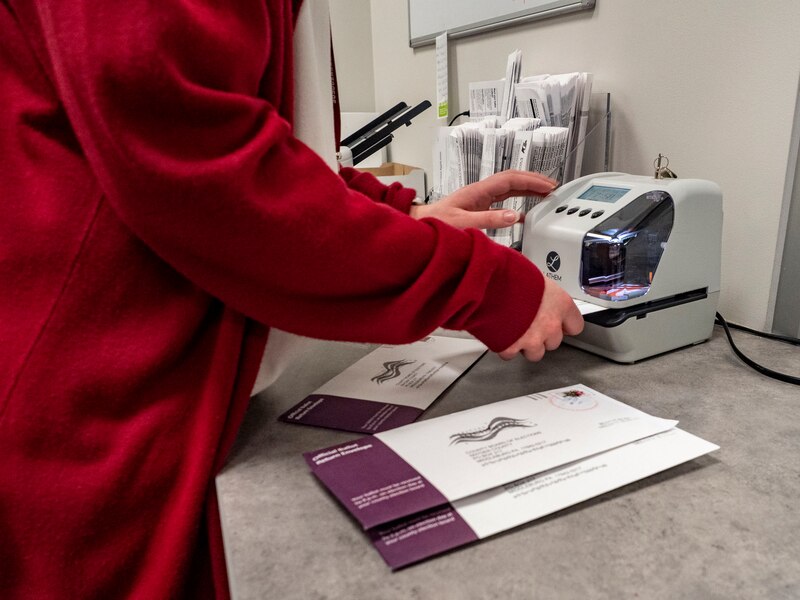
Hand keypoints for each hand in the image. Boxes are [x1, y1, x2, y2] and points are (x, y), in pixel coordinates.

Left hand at [409, 170, 556, 229]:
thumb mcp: (462, 223)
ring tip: (546, 195)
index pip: (511, 180)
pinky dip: (518, 204)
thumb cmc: (436, 222)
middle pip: (513, 180)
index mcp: (479, 190)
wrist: (421, 225)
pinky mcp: (479, 207)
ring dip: (528, 190)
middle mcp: (481, 191)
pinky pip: (503, 201)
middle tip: (554, 188)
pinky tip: (526, 214)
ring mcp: (480, 198)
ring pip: (509, 189)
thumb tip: (514, 216)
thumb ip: (488, 219)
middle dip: (534, 182)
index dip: (531, 181)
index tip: (548, 186)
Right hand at [498, 277, 583, 360]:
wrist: (484, 285)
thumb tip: (537, 292)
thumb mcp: (533, 277)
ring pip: (535, 353)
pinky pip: (510, 354)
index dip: (565, 324)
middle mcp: (550, 325)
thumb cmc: (507, 275)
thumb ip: (541, 292)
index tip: (560, 323)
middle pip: (554, 341)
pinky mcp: (511, 348)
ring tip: (514, 330)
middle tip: (530, 323)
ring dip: (526, 344)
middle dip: (542, 335)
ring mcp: (532, 339)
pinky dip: (505, 346)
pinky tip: (500, 333)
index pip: (575, 325)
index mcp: (560, 304)